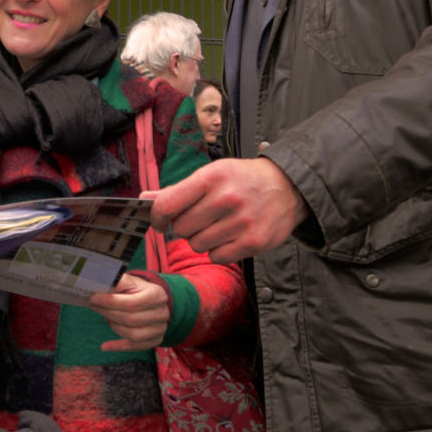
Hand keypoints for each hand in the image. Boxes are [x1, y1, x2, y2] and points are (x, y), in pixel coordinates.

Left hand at [88, 272, 170, 351]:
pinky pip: (134, 347)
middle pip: (130, 319)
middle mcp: (162, 313)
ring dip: (114, 327)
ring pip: (132, 335)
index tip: (94, 299)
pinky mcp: (155, 340)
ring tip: (105, 317)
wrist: (151, 300)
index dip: (110, 302)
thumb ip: (117, 282)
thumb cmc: (137, 290)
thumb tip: (98, 284)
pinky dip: (118, 347)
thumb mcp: (129, 281)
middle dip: (108, 313)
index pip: (131, 303)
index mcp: (157, 295)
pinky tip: (104, 346)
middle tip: (94, 306)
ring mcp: (160, 329)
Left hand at [145, 157, 307, 263]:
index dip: (157, 217)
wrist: (288, 188)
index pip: (168, 204)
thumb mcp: (211, 175)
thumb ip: (178, 191)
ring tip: (218, 226)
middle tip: (201, 218)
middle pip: (181, 228)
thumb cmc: (241, 180)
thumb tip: (144, 199)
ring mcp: (242, 222)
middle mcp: (227, 198)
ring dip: (202, 239)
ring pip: (197, 245)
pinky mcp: (254, 242)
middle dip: (185, 226)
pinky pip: (217, 257)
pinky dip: (219, 251)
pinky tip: (230, 237)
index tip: (159, 220)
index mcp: (212, 177)